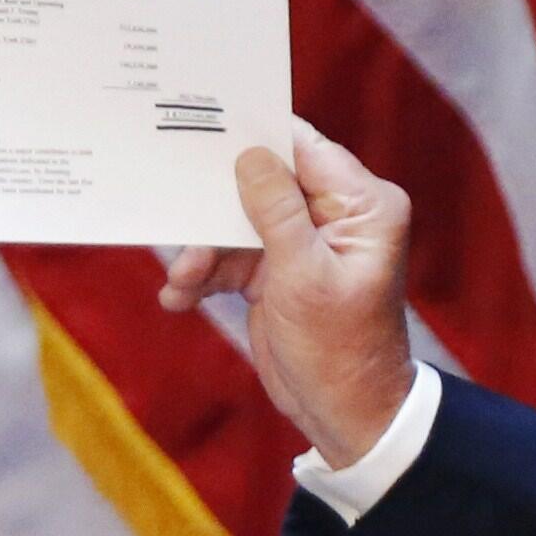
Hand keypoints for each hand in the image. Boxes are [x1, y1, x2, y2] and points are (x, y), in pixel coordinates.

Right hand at [158, 117, 415, 467]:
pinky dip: (204, 275)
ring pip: (237, 223)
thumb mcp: (304, 275)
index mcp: (363, 205)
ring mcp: (304, 244)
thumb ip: (276, 212)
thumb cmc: (340, 348)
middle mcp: (336, 216)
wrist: (343, 415)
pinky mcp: (277, 272)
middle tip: (172, 207)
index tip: (202, 121)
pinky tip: (179, 297)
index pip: (305, 149)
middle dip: (215, 203)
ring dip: (203, 250)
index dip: (256, 135)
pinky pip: (231, 258)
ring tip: (181, 279)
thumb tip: (252, 154)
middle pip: (262, 182)